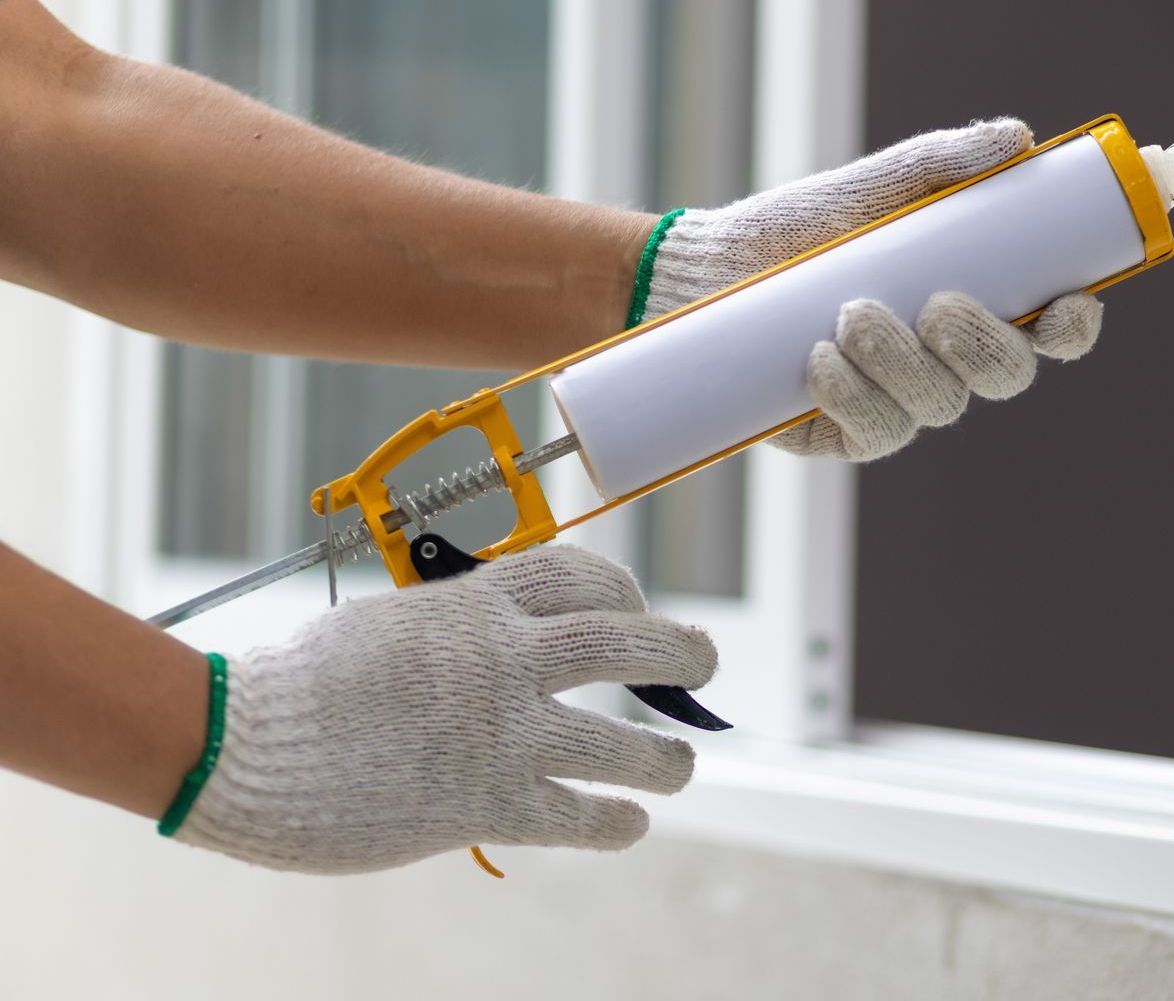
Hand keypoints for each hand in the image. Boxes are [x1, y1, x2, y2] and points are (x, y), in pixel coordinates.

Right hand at [172, 546, 715, 873]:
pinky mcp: (487, 803)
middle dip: (679, 652)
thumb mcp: (390, 625)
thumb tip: (498, 644)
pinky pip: (577, 814)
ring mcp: (503, 733)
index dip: (623, 590)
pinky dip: (614, 820)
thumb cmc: (299, 683)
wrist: (243, 744)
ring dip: (663, 757)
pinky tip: (629, 823)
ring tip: (680, 765)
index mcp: (476, 604)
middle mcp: (505, 659)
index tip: (638, 608)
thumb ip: (454, 630)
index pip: (580, 575)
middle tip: (704, 664)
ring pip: (621, 742)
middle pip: (626, 643)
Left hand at [641, 120, 1103, 460]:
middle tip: (938, 306)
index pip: (1049, 328)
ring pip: (940, 404)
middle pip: (1006, 375)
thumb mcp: (871, 186)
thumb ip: (942, 163)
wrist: (711, 269)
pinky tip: (820, 359)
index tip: (1069, 302)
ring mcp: (903, 400)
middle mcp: (949, 359)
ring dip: (902, 362)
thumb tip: (1015, 139)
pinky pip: (876, 431)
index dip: (1073, 325)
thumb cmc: (800, 227)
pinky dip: (853, 394)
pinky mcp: (850, 431)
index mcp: (975, 300)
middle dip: (983, 346)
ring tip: (850, 313)